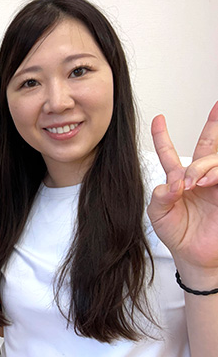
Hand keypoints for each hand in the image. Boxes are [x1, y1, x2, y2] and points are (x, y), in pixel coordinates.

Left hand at [148, 101, 217, 286]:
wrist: (195, 257)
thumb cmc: (177, 234)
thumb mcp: (158, 215)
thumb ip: (160, 197)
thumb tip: (171, 183)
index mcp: (178, 180)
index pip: (169, 153)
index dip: (163, 136)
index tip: (159, 119)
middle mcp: (199, 178)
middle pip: (207, 145)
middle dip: (213, 124)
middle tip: (214, 114)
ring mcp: (217, 185)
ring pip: (216, 160)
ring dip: (205, 166)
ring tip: (197, 182)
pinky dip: (217, 174)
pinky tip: (208, 183)